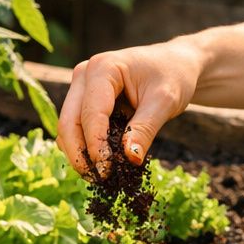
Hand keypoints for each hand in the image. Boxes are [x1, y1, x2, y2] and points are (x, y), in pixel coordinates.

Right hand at [56, 39, 204, 177]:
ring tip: (100, 176)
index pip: (91, 113)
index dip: (95, 145)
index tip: (106, 171)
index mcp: (103, 68)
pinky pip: (77, 128)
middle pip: (69, 121)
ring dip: (79, 153)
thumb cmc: (173, 77)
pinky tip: (102, 164)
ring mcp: (81, 87)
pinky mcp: (84, 100)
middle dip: (80, 153)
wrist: (175, 64)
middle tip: (98, 179)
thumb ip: (145, 129)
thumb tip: (130, 159)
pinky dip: (85, 147)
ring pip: (68, 127)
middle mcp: (85, 75)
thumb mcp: (165, 102)